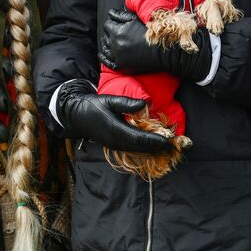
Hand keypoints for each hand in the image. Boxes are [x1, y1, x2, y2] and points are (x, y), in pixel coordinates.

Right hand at [51, 81, 172, 152]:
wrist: (76, 117)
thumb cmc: (92, 106)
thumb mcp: (109, 100)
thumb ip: (127, 103)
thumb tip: (146, 104)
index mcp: (115, 130)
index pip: (139, 138)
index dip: (155, 140)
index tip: (168, 140)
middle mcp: (116, 142)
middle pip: (141, 147)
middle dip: (158, 147)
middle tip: (175, 145)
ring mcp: (115, 146)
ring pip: (138, 150)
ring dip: (153, 149)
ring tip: (169, 146)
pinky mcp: (115, 146)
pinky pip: (133, 149)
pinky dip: (145, 148)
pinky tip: (155, 146)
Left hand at [100, 7, 212, 82]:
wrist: (165, 52)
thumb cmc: (154, 33)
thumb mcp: (137, 20)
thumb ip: (122, 15)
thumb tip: (112, 13)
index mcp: (119, 32)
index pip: (107, 24)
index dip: (112, 22)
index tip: (116, 22)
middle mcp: (115, 45)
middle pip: (105, 36)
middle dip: (110, 32)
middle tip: (117, 31)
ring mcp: (118, 56)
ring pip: (105, 48)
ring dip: (108, 43)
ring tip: (113, 41)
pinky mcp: (121, 66)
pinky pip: (107, 62)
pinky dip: (105, 57)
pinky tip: (105, 53)